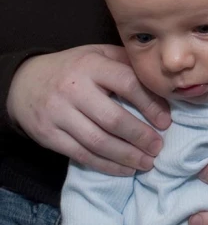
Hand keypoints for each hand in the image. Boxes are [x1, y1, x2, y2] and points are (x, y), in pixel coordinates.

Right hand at [6, 45, 170, 174]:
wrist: (24, 81)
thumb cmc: (75, 69)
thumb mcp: (99, 55)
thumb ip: (127, 64)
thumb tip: (163, 85)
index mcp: (92, 65)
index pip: (128, 84)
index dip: (151, 105)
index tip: (166, 122)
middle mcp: (73, 88)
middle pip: (114, 119)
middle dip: (141, 137)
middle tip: (158, 147)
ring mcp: (58, 113)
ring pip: (98, 142)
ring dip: (127, 156)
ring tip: (147, 162)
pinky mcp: (48, 135)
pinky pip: (82, 155)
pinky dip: (107, 166)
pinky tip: (126, 169)